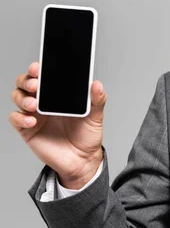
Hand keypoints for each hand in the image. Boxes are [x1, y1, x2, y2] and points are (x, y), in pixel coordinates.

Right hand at [8, 61, 105, 188]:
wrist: (82, 160)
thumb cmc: (87, 136)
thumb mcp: (96, 116)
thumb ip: (97, 100)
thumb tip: (96, 84)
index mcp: (59, 94)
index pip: (45, 76)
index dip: (38, 69)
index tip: (39, 67)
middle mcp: (45, 102)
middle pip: (26, 83)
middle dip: (27, 80)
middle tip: (36, 85)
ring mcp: (35, 114)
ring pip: (18, 97)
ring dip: (22, 97)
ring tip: (34, 104)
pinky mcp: (27, 129)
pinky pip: (15, 119)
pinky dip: (19, 117)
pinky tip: (31, 121)